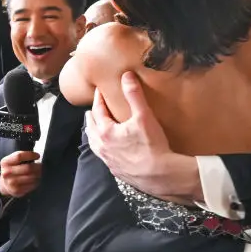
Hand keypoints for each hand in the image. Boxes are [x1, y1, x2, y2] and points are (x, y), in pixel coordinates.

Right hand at [0, 151, 41, 198]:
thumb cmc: (13, 169)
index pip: (19, 156)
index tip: (37, 155)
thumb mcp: (12, 160)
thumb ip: (22, 157)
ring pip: (32, 177)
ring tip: (40, 172)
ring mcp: (11, 183)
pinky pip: (32, 185)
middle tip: (41, 166)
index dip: (30, 155)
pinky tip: (36, 179)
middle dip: (38, 166)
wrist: (5, 184)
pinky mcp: (17, 191)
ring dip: (39, 174)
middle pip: (28, 168)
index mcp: (5, 162)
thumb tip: (37, 156)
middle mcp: (6, 173)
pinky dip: (37, 181)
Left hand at [86, 72, 199, 201]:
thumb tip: (126, 76)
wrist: (159, 175)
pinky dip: (101, 148)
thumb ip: (134, 95)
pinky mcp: (116, 171)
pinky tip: (108, 149)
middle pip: (91, 129)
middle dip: (91, 118)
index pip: (98, 111)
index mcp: (105, 132)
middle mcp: (102, 147)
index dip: (98, 100)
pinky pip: (103, 156)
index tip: (98, 92)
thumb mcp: (144, 116)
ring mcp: (108, 160)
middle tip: (91, 110)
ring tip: (94, 129)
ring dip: (93, 134)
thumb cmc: (151, 145)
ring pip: (94, 144)